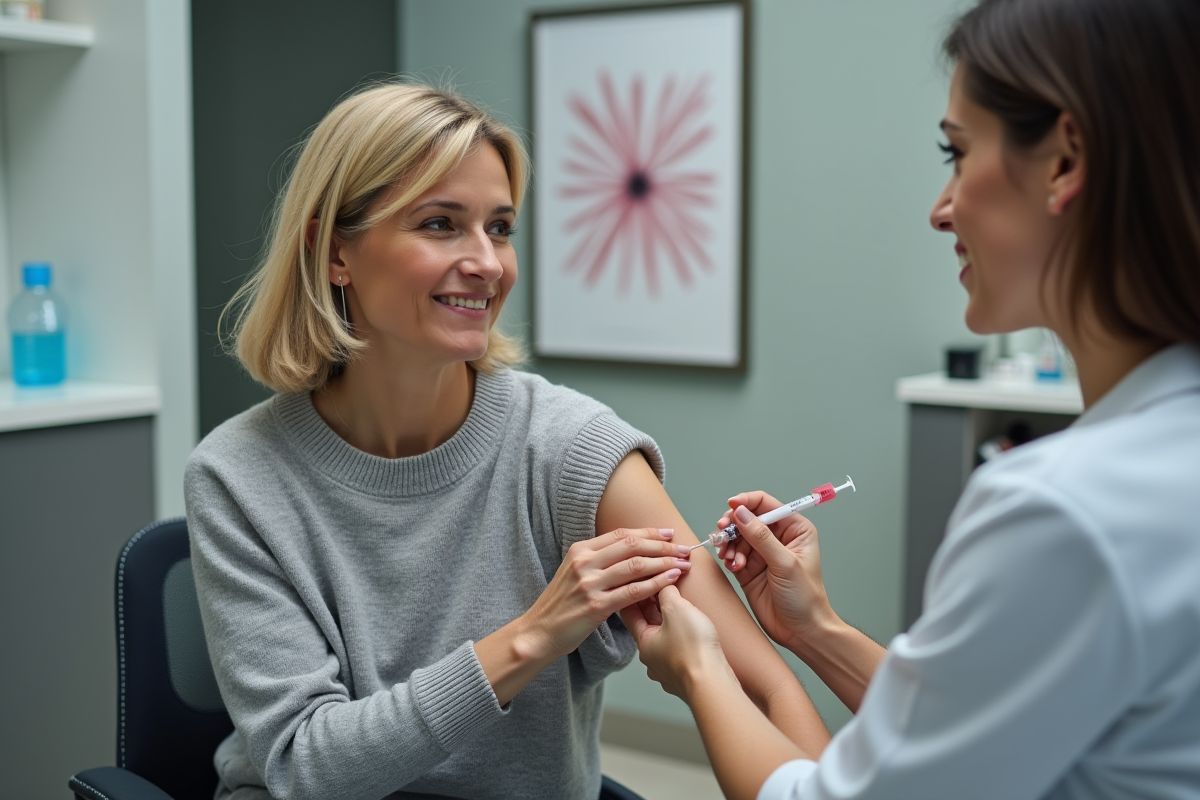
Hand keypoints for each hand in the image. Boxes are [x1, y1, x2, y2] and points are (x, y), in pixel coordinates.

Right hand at [524, 528, 691, 658]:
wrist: (539, 631)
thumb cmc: (561, 604)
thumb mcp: (574, 572)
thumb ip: (598, 560)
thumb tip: (629, 551)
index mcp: (580, 550)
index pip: (622, 534)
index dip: (649, 532)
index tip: (669, 533)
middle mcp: (585, 562)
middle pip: (632, 546)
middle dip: (663, 546)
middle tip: (683, 548)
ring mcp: (590, 583)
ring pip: (636, 566)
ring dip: (664, 563)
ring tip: (682, 564)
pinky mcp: (596, 605)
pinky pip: (633, 591)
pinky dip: (655, 584)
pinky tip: (670, 581)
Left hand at [622, 585, 732, 701]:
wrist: (712, 684)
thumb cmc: (692, 649)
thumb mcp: (677, 608)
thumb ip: (667, 592)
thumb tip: (663, 583)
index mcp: (643, 642)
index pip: (630, 612)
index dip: (636, 593)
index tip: (643, 581)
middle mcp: (652, 659)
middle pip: (648, 627)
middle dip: (655, 608)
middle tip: (663, 589)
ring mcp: (668, 671)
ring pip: (665, 642)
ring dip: (671, 625)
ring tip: (681, 610)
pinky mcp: (686, 677)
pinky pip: (681, 654)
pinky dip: (684, 640)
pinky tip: (694, 633)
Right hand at [714, 493, 834, 648]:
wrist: (801, 631)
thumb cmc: (805, 598)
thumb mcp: (785, 563)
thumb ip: (761, 537)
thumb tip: (741, 513)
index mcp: (794, 529)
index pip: (766, 504)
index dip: (747, 502)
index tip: (731, 506)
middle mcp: (778, 538)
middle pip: (747, 518)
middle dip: (733, 524)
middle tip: (722, 532)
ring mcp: (762, 553)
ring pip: (736, 536)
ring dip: (729, 544)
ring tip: (731, 558)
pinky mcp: (749, 568)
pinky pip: (732, 554)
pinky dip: (729, 557)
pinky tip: (734, 566)